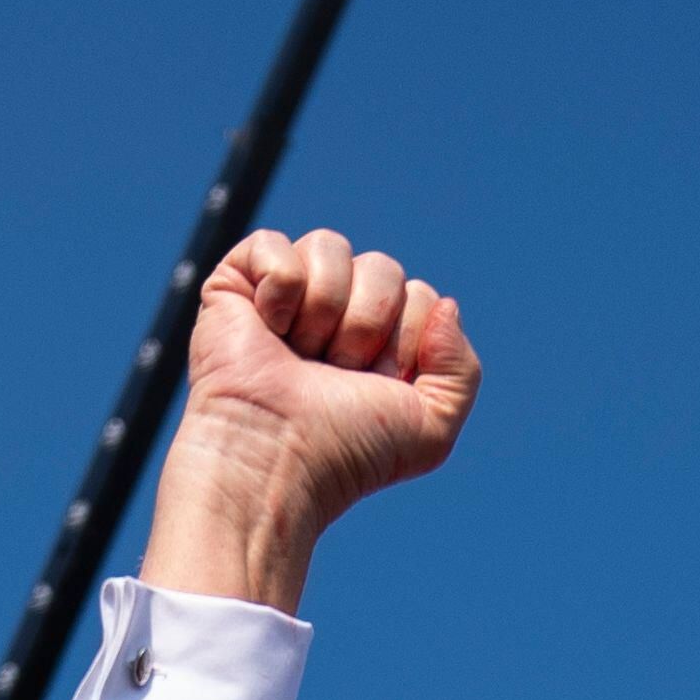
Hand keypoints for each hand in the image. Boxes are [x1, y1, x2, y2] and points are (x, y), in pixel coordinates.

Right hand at [137, 227, 478, 611]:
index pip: (421, 296)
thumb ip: (462, 369)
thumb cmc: (346, 450)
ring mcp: (288, 295)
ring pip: (331, 246)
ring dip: (324, 309)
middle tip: (334, 371)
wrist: (276, 455)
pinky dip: (280, 287)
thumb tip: (445, 302)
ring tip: (299, 354)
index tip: (373, 384)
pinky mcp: (238, 283)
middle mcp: (336, 314)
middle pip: (383, 267)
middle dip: (365, 324)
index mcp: (381, 343)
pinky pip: (275, 244)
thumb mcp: (431, 427)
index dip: (405, 340)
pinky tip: (267, 328)